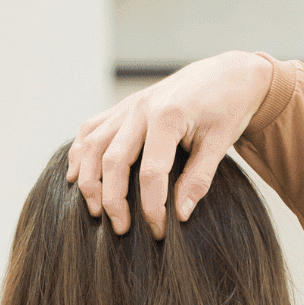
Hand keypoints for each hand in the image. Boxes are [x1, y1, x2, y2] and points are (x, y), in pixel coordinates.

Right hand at [65, 51, 272, 239]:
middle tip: (121, 228)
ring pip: (92, 146)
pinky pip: (89, 131)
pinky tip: (76, 178)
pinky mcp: (121, 108)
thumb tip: (180, 214)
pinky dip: (78, 154)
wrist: (227, 74)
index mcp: (168, 115)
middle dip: (113, 200)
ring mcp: (127, 106)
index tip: (157, 230)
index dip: (151, 205)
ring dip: (88, 181)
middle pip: (113, 161)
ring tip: (95, 211)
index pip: (151, 171)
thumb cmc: (228, 108)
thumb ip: (198, 179)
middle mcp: (141, 108)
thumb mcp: (220, 143)